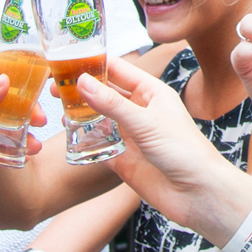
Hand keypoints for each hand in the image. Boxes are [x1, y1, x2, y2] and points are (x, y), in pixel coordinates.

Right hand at [75, 53, 251, 238]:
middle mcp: (139, 111)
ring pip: (98, 119)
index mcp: (151, 93)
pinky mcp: (123, 159)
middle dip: (81, 89)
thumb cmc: (186, 152)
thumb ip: (113, 103)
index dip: (94, 63)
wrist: (198, 194)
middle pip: (104, 94)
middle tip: (54, 86)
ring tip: (57, 110)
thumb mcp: (146, 122)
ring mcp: (130, 135)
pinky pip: (98, 146)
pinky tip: (70, 137)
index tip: (67, 57)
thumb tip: (83, 81)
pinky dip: (84, 141)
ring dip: (80, 114)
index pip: (118, 70)